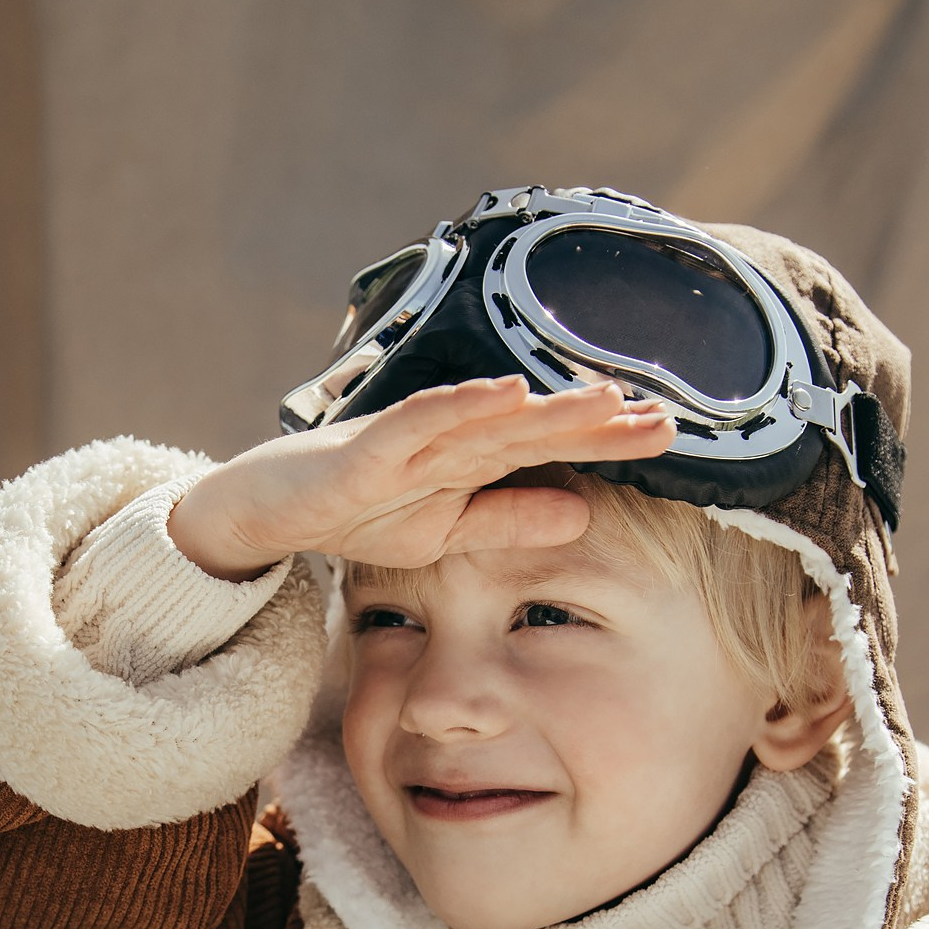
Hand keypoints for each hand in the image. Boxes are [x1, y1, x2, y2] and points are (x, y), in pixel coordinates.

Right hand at [167, 378, 674, 579]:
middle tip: (663, 415)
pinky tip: (504, 395)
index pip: (549, 449)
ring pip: (487, 420)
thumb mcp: (441, 534)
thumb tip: (583, 513)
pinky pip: (418, 426)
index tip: (668, 436)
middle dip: (595, 421)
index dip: (606, 442)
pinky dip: (460, 408)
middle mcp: (446, 442)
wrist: (260, 511)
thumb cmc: (351, 512)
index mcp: (468, 463)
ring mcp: (405, 444)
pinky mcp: (362, 454)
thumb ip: (506, 521)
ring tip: (604, 397)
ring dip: (546, 408)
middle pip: (532, 428)